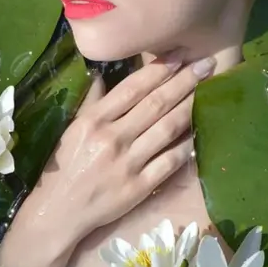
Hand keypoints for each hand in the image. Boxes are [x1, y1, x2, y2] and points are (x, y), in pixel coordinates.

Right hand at [14, 49, 216, 240]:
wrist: (59, 211)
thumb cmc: (65, 166)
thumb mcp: (71, 128)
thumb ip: (91, 101)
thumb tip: (101, 71)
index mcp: (93, 121)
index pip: (132, 88)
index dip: (159, 70)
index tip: (179, 55)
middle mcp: (112, 138)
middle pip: (156, 104)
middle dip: (184, 81)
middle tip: (207, 64)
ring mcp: (128, 163)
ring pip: (168, 129)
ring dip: (191, 106)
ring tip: (208, 89)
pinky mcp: (140, 186)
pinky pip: (170, 160)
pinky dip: (187, 144)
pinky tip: (200, 129)